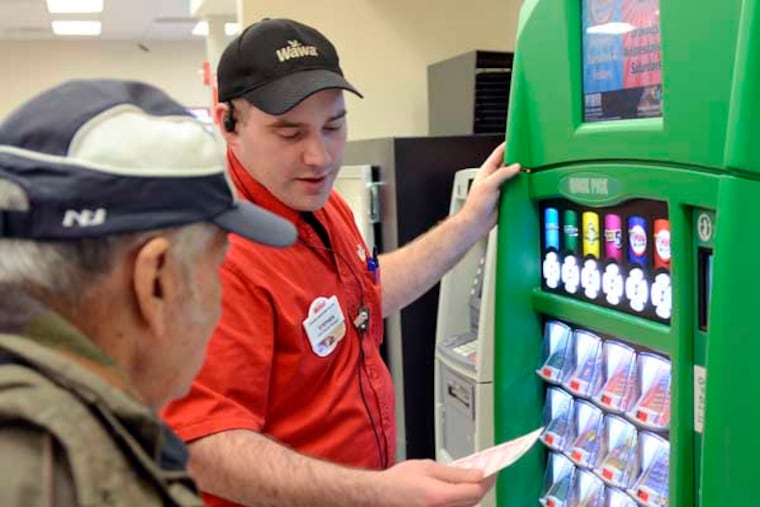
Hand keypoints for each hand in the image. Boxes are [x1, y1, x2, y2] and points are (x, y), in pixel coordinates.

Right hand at [376, 459, 495, 506]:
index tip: (492, 470)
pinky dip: (462, 500)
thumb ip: (455, 472)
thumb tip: (478, 473)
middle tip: (485, 472)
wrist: (380, 495)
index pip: (475, 491)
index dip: (487, 480)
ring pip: (467, 506)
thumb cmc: (399, 481)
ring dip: (472, 493)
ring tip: (472, 478)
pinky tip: (459, 490)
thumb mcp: (428, 467)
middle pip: (474, 500)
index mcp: (440, 496)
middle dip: (482, 486)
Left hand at [458, 142, 520, 238]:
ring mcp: (500, 187)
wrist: (477, 222)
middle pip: (508, 164)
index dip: (507, 146)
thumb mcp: (489, 185)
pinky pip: (516, 188)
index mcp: (488, 171)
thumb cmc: (476, 205)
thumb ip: (502, 174)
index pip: (498, 154)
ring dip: (521, 173)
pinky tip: (529, 184)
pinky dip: (522, 185)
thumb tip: (515, 166)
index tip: (516, 139)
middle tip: (528, 154)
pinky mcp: (506, 196)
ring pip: (514, 176)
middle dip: (518, 159)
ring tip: (531, 168)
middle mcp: (494, 177)